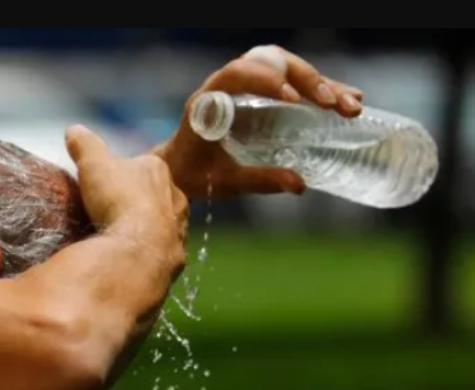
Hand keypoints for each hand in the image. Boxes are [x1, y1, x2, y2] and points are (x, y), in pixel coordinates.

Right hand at [66, 124, 187, 258]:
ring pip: (163, 222)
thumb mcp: (93, 164)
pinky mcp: (177, 254)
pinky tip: (134, 255)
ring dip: (147, 227)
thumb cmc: (118, 199)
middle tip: (114, 211)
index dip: (124, 173)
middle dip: (139, 200)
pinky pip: (162, 249)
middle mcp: (176, 195)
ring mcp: (180, 227)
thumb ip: (84, 145)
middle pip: (155, 194)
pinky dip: (150, 250)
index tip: (108, 184)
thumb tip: (73, 129)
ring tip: (124, 236)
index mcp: (158, 169)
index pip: (142, 166)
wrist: (139, 246)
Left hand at [156, 44, 365, 199]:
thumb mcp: (223, 180)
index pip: (238, 73)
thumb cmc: (194, 174)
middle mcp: (230, 83)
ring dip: (322, 84)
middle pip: (273, 64)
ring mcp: (250, 86)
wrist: (179, 170)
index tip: (291, 99)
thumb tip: (299, 184)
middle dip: (308, 81)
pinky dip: (322, 91)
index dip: (266, 80)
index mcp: (209, 98)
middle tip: (333, 104)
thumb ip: (258, 180)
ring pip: (290, 70)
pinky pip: (296, 84)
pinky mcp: (265, 96)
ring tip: (350, 105)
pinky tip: (347, 103)